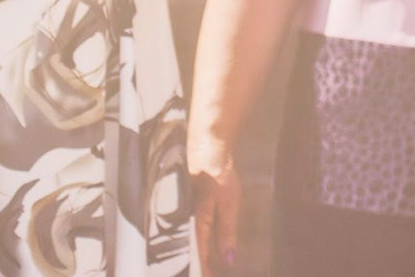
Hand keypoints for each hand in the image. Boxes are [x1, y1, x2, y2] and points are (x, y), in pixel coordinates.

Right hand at [188, 135, 241, 275]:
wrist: (208, 150)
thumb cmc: (219, 175)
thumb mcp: (229, 205)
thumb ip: (227, 233)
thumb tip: (228, 260)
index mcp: (195, 224)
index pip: (199, 256)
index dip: (205, 271)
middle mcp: (186, 222)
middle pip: (192, 252)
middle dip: (201, 265)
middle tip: (213, 274)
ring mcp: (185, 215)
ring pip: (191, 243)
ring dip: (200, 255)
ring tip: (212, 267)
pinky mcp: (188, 208)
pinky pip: (192, 231)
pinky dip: (200, 242)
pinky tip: (207, 246)